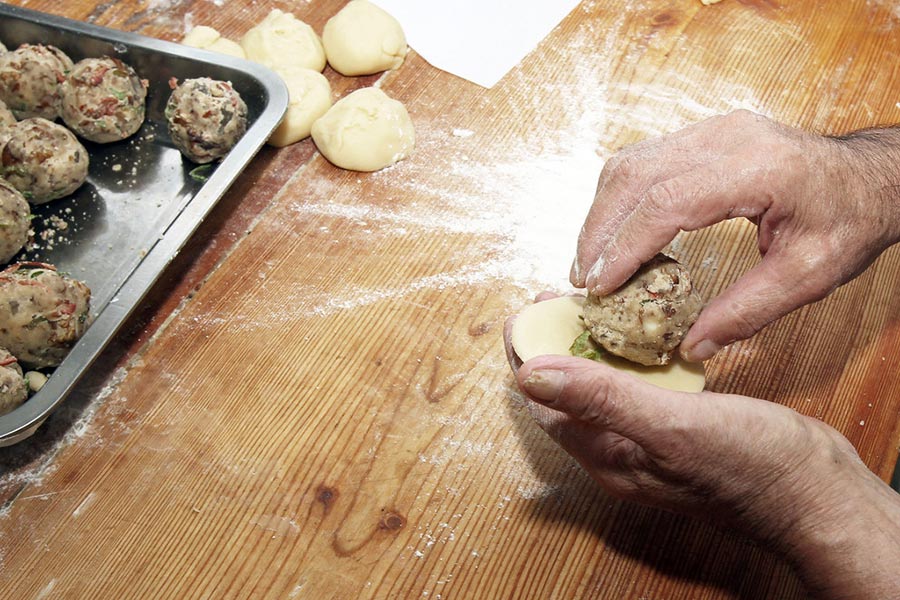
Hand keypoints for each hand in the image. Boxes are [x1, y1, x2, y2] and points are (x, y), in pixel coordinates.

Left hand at [503, 325, 899, 597]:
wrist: (817, 492)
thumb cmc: (750, 467)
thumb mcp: (668, 424)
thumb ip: (599, 399)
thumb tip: (529, 373)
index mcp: (606, 458)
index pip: (544, 404)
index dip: (527, 358)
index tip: (520, 314)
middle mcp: (620, 452)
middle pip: (568, 394)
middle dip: (553, 347)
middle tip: (552, 300)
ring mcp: (649, 441)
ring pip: (602, 388)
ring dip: (589, 348)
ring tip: (586, 306)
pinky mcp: (678, 428)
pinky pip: (638, 387)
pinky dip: (629, 357)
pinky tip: (638, 332)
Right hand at [570, 110, 899, 360]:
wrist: (869, 177)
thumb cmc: (848, 221)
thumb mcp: (809, 276)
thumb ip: (748, 312)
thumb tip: (691, 347)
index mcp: (758, 168)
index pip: (667, 202)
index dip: (625, 247)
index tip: (599, 286)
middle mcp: (726, 137)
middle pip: (634, 176)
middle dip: (599, 232)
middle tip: (583, 280)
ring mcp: (711, 129)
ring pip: (629, 164)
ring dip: (601, 214)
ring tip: (590, 262)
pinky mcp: (702, 134)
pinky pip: (642, 160)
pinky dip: (618, 200)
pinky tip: (614, 234)